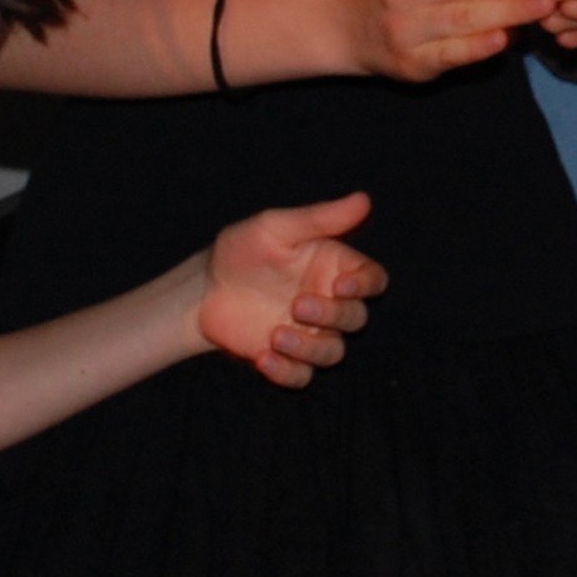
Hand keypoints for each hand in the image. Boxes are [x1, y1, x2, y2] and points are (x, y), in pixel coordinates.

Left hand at [194, 191, 385, 386]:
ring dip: (310, 348)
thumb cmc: (242, 250)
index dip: (366, 285)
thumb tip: (364, 200)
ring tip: (276, 336)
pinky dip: (287, 371)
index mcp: (334, 268)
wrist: (203, 289)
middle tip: (298, 304)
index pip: (373, 280)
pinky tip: (263, 357)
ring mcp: (308, 333)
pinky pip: (302, 376)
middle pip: (357, 318)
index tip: (341, 284)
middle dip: (333, 315)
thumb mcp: (276, 228)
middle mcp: (328, 303)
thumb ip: (319, 218)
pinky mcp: (286, 359)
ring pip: (333, 353)